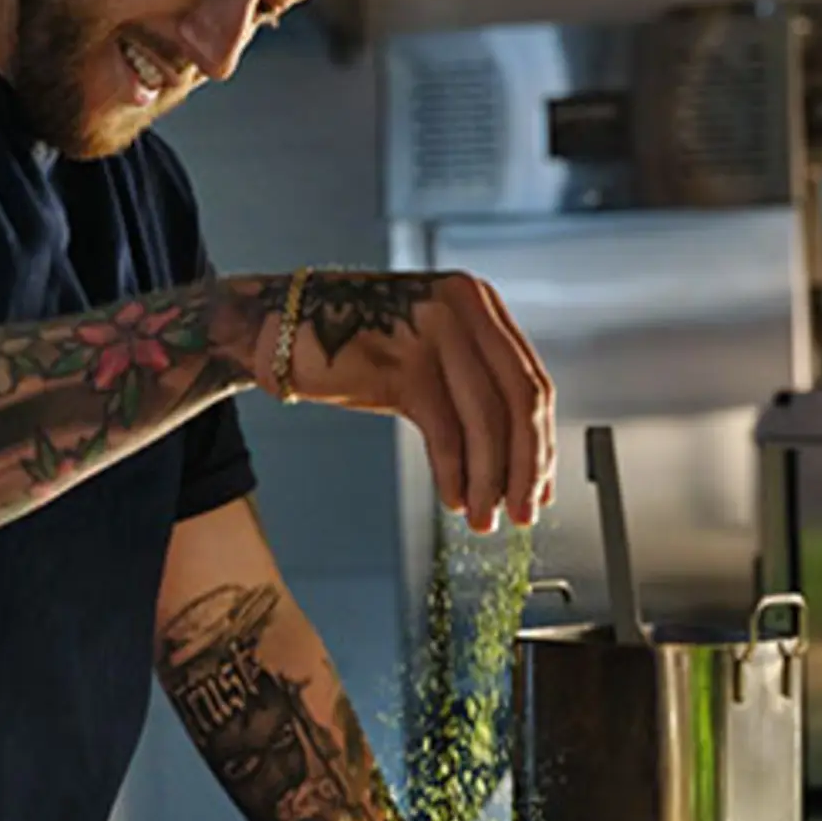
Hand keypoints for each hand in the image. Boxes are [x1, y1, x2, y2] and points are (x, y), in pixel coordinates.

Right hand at [249, 271, 554, 530]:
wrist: (279, 328)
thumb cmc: (354, 347)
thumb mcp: (428, 355)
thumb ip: (471, 385)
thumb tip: (516, 458)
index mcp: (479, 304)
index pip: (532, 381)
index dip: (542, 443)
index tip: (540, 486)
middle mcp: (464, 309)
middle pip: (520, 400)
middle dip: (526, 466)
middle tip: (524, 511)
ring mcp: (433, 332)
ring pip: (485, 420)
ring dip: (490, 479)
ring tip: (483, 516)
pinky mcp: (401, 362)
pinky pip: (443, 429)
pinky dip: (454, 471)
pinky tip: (453, 497)